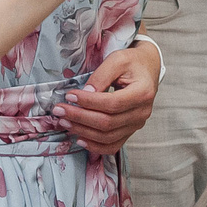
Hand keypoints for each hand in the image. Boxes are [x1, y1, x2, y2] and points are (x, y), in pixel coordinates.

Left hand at [63, 41, 159, 155]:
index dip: (88, 102)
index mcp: (143, 93)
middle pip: (107, 123)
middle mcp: (142, 112)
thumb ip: (101, 75)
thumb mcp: (117, 59)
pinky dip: (95, 146)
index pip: (112, 104)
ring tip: (64, 122)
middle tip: (59, 110)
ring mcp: (137, 124)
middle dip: (79, 118)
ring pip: (107, 137)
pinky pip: (113, 146)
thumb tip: (85, 94)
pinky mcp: (130, 131)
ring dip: (83, 131)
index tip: (69, 96)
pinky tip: (80, 139)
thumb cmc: (132, 62)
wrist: (146, 69)